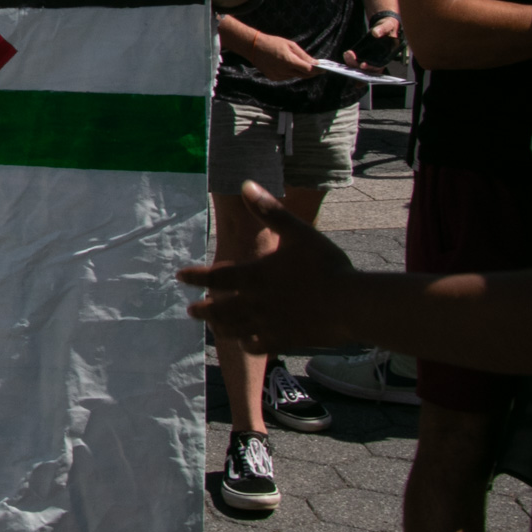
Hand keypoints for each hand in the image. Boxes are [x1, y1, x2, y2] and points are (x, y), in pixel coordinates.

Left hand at [177, 181, 358, 352]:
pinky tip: (245, 342)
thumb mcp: (298, 232)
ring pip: (234, 329)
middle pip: (219, 309)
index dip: (196, 276)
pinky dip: (246, 344)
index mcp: (255, 275)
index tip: (180, 276)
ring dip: (219, 327)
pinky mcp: (284, 341)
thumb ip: (270, 210)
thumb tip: (245, 184)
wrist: (352, 305)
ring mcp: (268, 324)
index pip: (215, 276)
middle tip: (191, 310)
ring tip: (213, 327)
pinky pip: (256, 346)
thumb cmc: (327, 266)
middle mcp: (255, 302)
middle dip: (203, 310)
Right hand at [238, 31, 316, 80]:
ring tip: (299, 64)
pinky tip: (287, 65)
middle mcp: (284, 71)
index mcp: (289, 61)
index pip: (308, 70)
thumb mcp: (290, 45)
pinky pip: (287, 77)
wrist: (253, 47)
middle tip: (317, 68)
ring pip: (295, 76)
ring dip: (300, 72)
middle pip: (303, 75)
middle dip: (311, 72)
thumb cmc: (273, 43)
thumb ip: (303, 55)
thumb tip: (315, 63)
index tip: (323, 68)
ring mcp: (278, 75)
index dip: (317, 70)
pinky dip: (290, 72)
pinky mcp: (273, 78)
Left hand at [342, 15, 401, 73]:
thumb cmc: (389, 27)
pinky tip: (347, 55)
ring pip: (361, 66)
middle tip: (350, 56)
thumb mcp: (388, 25)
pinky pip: (358, 61)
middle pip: (368, 69)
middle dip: (358, 65)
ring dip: (353, 63)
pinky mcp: (365, 55)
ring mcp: (372, 59)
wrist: (383, 26)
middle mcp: (380, 59)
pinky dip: (351, 60)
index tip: (363, 64)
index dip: (371, 67)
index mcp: (389, 54)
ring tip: (347, 54)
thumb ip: (383, 28)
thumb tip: (376, 33)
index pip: (380, 65)